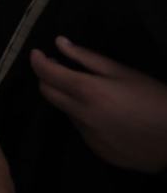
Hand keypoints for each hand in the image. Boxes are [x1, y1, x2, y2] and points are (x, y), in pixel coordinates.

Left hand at [31, 36, 166, 173]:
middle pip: (47, 94)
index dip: (37, 61)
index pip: (47, 74)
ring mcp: (86, 136)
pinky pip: (81, 129)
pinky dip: (85, 117)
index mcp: (87, 92)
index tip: (37, 53)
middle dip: (47, 78)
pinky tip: (108, 115)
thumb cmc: (155, 98)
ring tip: (94, 92)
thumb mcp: (123, 72)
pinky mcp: (95, 150)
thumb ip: (87, 58)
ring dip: (69, 99)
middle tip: (59, 68)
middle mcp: (80, 115)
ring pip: (65, 111)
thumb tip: (59, 43)